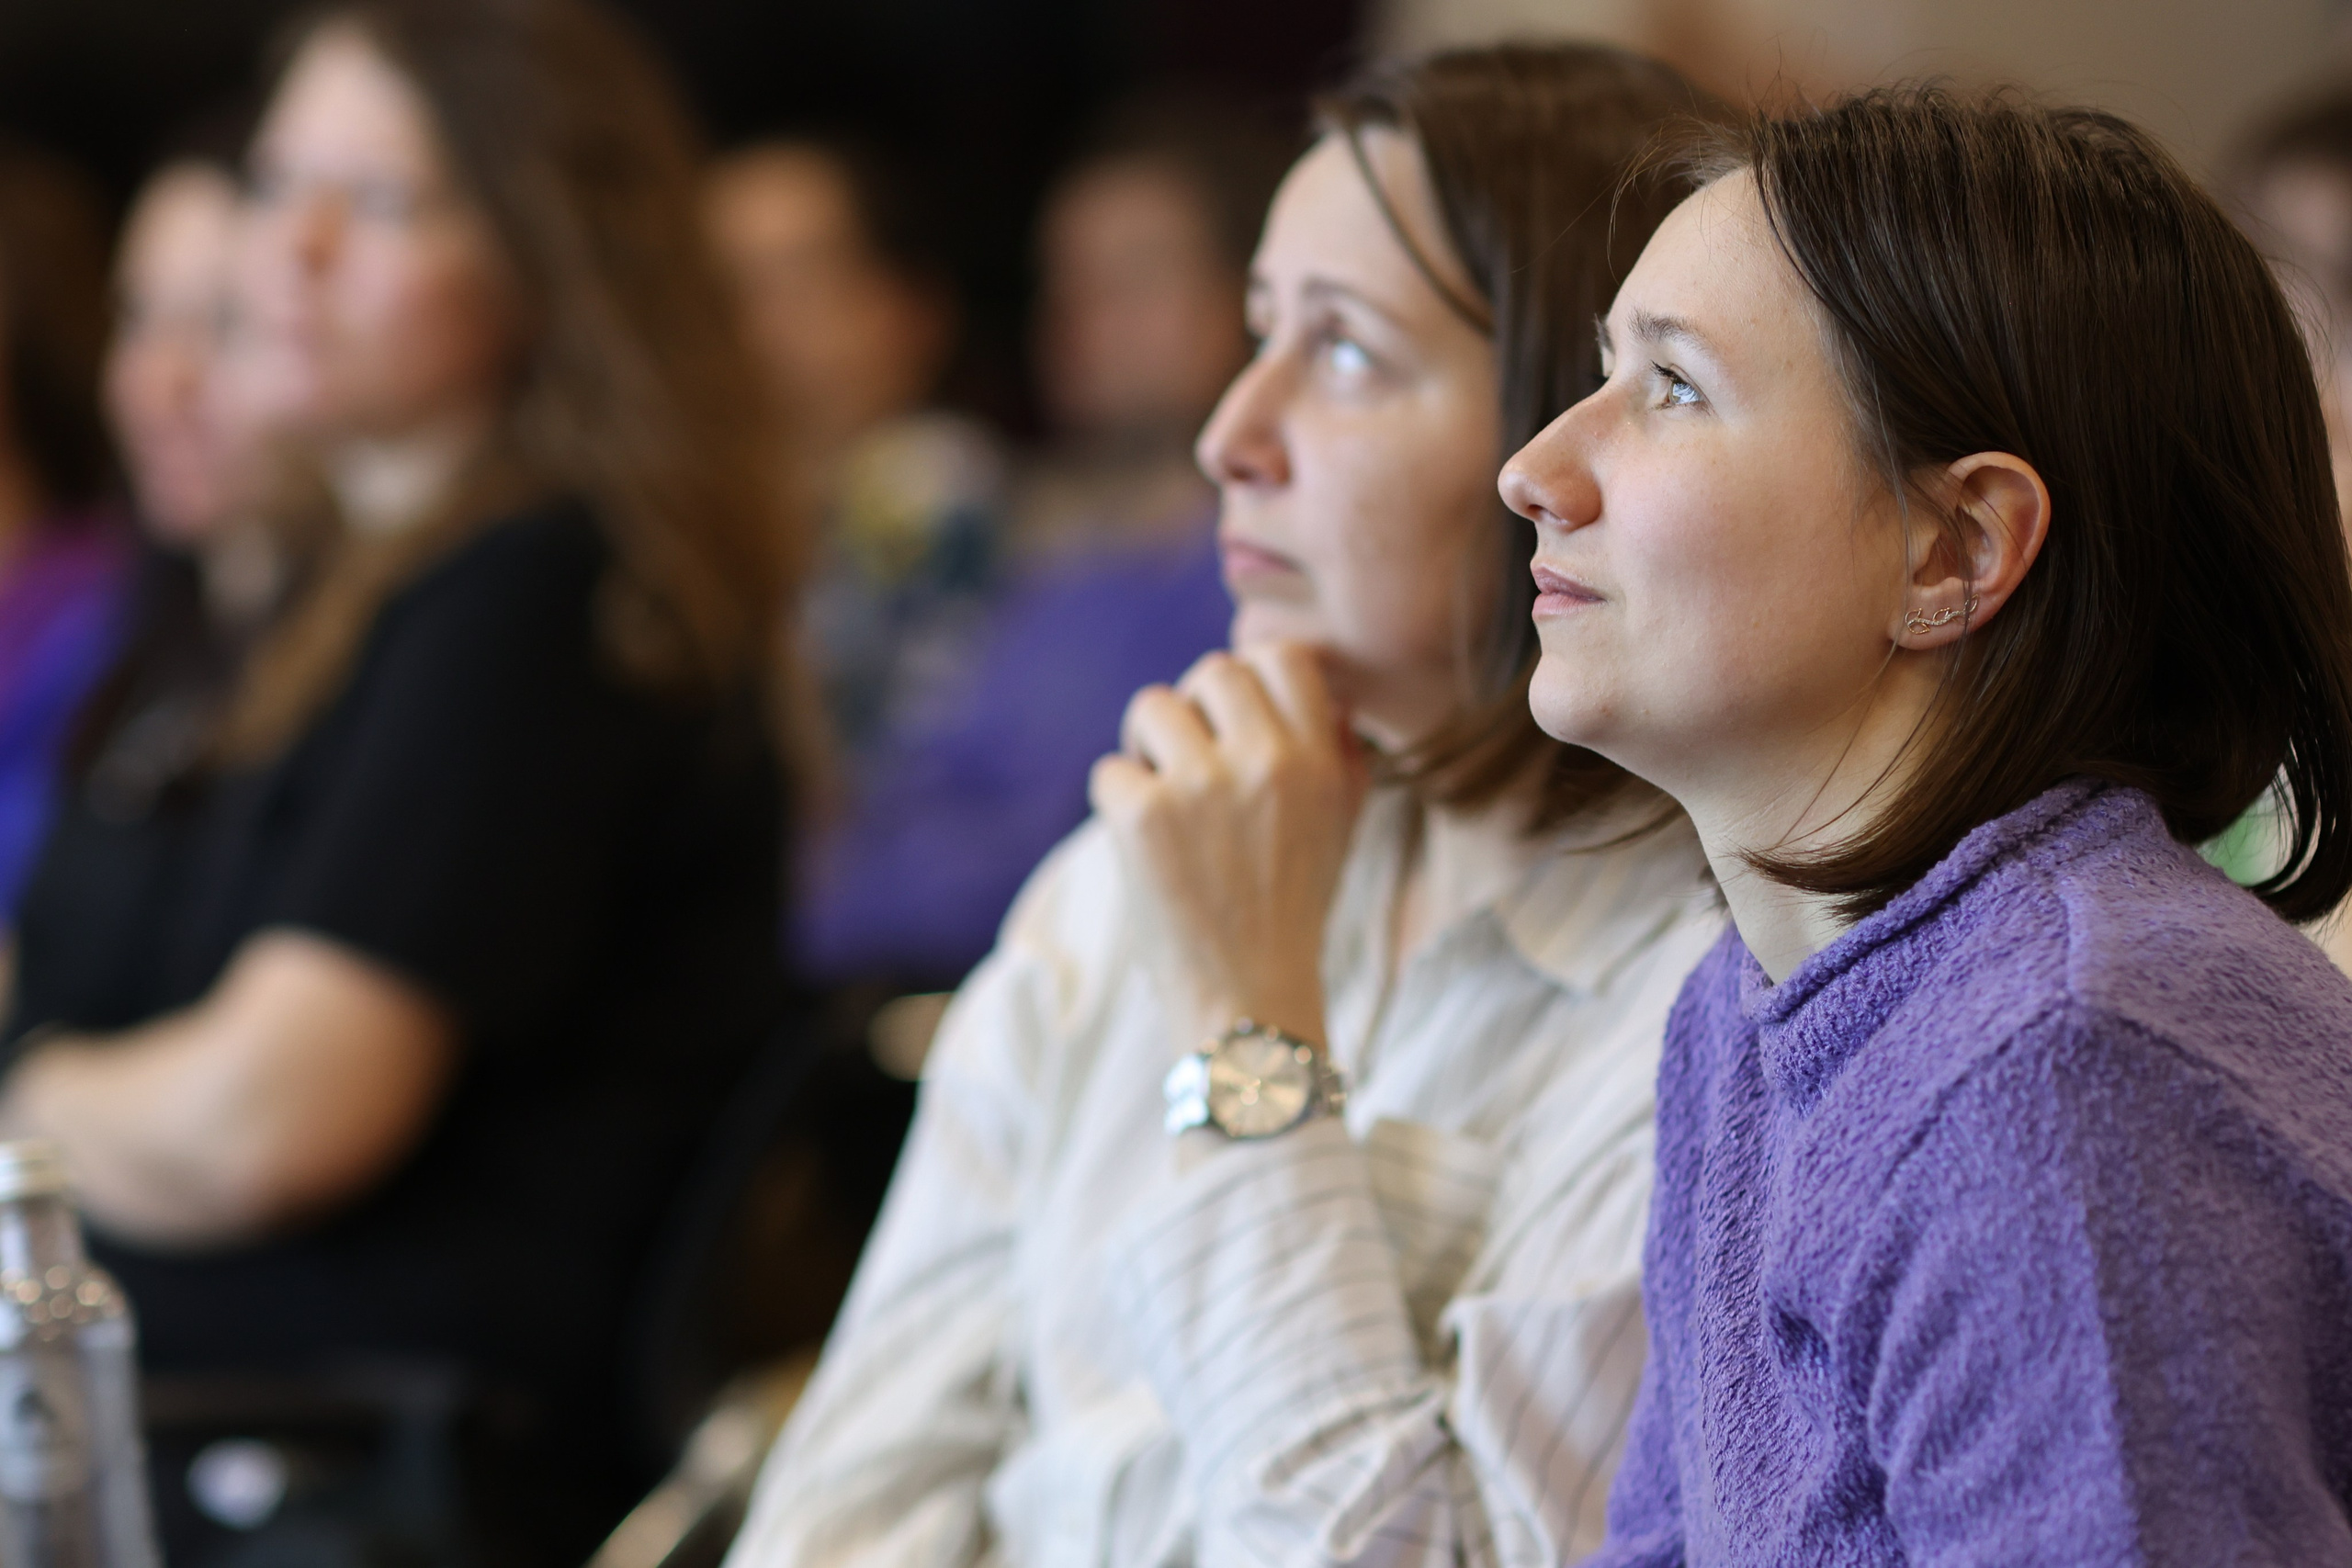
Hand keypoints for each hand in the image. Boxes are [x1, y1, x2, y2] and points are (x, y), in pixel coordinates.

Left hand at [1089, 643, 1369, 1051]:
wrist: (1250, 1001)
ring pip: (1150, 706)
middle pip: (1211, 672)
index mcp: (1319, 760)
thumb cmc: (1290, 914)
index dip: (1249, 681)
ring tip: (1160, 799)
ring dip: (1146, 748)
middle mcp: (1267, 761)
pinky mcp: (1142, 816)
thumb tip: (1320, 693)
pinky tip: (1140, 845)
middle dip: (1192, 711)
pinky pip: (1110, 770)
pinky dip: (1117, 804)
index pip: (1282, 658)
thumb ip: (1338, 754)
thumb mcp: (1341, 829)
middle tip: (1188, 762)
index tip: (1233, 721)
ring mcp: (1201, 785)